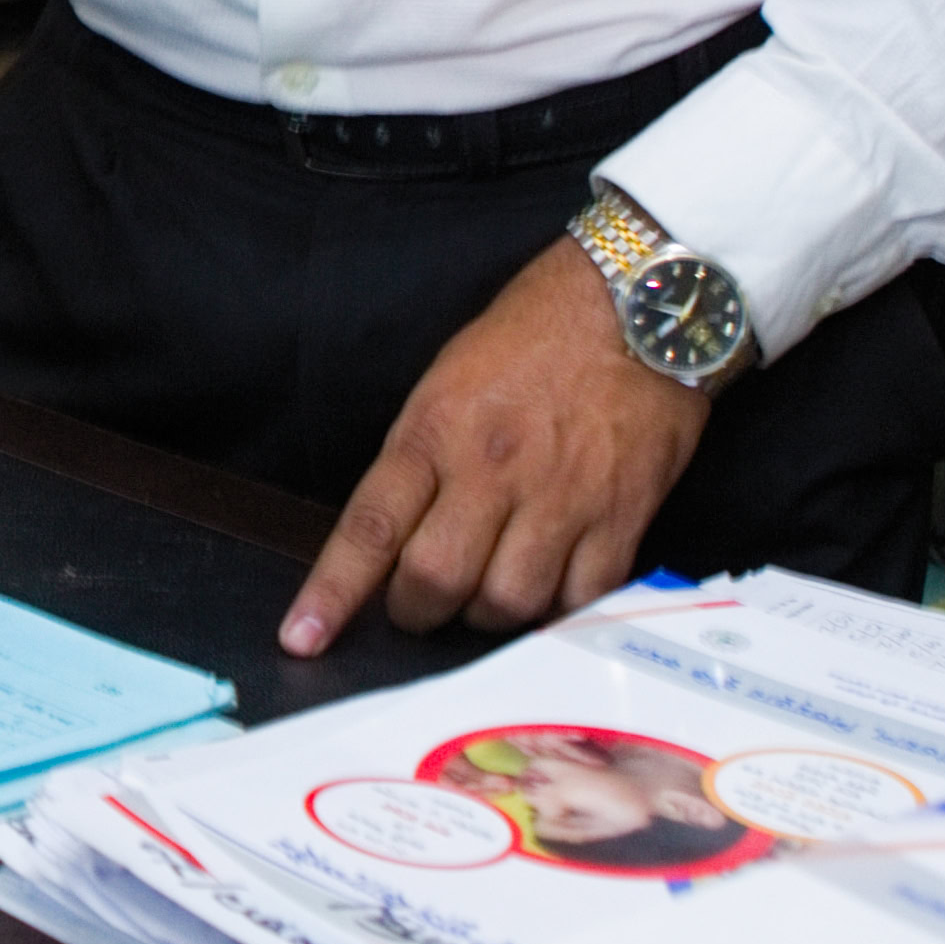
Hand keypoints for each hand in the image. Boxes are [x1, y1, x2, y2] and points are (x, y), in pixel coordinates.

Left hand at [282, 238, 711, 652]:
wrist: (640, 305)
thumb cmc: (537, 335)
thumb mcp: (449, 380)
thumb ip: (421, 458)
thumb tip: (393, 537)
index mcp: (436, 430)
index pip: (370, 528)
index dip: (332, 592)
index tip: (304, 638)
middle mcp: (492, 470)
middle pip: (435, 581)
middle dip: (416, 611)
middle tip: (421, 604)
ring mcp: (559, 497)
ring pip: (506, 603)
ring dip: (487, 615)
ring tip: (488, 592)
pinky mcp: (620, 516)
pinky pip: (580, 598)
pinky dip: (558, 610)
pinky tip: (550, 588)